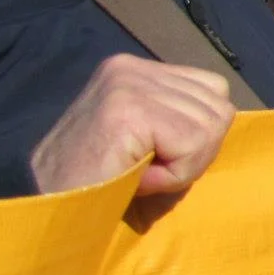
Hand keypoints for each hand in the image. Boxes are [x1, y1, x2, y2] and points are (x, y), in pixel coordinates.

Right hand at [30, 54, 235, 196]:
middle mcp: (131, 67)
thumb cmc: (100, 185)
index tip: (160, 157)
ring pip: (210, 126)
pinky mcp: (127, 109)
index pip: (214, 89)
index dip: (200, 134)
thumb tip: (226, 117)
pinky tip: (138, 179)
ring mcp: (128, 84)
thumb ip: (184, 122)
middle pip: (219, 107)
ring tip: (140, 174)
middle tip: (151, 171)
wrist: (47, 207)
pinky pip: (192, 143)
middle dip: (197, 151)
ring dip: (184, 166)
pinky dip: (175, 174)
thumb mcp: (149, 143)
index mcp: (136, 70)